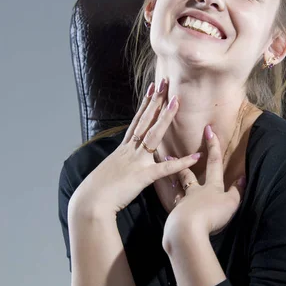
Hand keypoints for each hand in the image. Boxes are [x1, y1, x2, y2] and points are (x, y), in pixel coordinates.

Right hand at [68, 78, 201, 217]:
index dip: (146, 104)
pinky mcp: (142, 177)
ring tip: (177, 101)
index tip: (152, 88)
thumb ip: (120, 164)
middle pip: (145, 121)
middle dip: (156, 101)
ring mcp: (136, 161)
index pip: (137, 121)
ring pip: (153, 135)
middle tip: (166, 82)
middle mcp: (129, 150)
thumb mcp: (109, 171)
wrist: (90, 202)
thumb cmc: (97, 191)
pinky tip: (195, 157)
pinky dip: (181, 164)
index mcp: (123, 149)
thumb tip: (125, 163)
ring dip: (165, 118)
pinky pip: (165, 169)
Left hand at [162, 124, 245, 247]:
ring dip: (177, 188)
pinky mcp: (175, 219)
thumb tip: (242, 177)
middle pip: (188, 177)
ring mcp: (183, 204)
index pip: (214, 163)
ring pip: (180, 194)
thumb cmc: (211, 214)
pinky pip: (176, 213)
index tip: (208, 130)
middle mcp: (195, 192)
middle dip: (183, 166)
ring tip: (174, 187)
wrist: (186, 230)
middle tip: (170, 156)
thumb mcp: (230, 204)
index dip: (213, 146)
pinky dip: (177, 212)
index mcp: (211, 187)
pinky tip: (176, 216)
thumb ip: (237, 192)